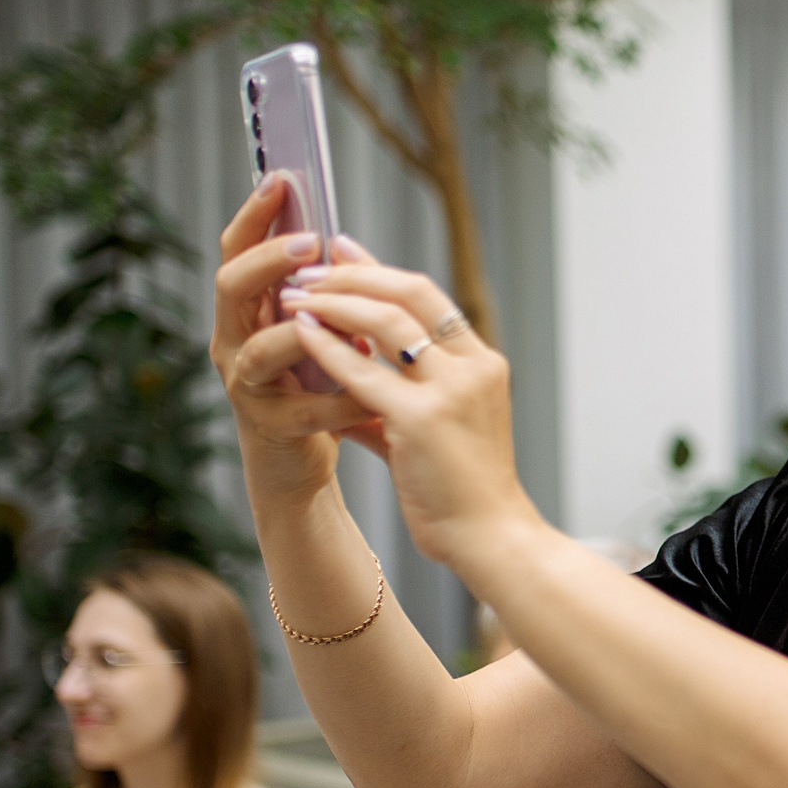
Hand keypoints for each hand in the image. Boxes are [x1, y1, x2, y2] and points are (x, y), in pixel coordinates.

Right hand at [210, 178, 377, 501]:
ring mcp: (246, 384)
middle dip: (268, 261)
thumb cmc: (311, 390)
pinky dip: (343, 397)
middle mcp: (234, 341)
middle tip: (306, 244)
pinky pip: (305, 407)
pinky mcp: (270, 426)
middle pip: (231, 286)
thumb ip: (323, 296)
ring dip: (305, 331)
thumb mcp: (318, 334)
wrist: (296, 465)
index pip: (237, 250)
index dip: (254, 215)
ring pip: (262, 347)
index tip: (281, 179)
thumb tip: (340, 243)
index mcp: (246, 312)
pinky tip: (372, 393)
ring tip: (345, 322)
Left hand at [269, 259, 540, 571]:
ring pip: (387, 320)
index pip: (429, 297)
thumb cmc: (465, 491)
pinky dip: (328, 347)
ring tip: (296, 294)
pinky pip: (364, 372)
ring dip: (336, 300)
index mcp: (483, 364)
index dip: (380, 269)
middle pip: (409, 294)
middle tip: (309, 266)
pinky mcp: (423, 420)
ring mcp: (451, 391)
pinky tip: (299, 334)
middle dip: (353, 274)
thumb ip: (395, 398)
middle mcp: (473, 367)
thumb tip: (345, 380)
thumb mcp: (438, 430)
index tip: (342, 250)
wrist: (492, 537)